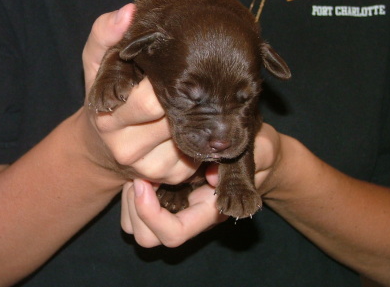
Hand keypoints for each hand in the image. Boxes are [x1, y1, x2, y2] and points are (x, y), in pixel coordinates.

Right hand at [81, 4, 198, 182]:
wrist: (102, 146)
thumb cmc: (104, 96)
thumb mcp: (95, 62)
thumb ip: (105, 34)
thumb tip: (129, 12)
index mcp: (109, 118)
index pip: (150, 100)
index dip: (167, 81)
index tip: (173, 67)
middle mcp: (128, 149)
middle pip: (175, 119)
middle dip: (185, 98)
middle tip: (189, 82)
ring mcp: (151, 168)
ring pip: (192, 137)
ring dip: (197, 116)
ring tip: (192, 100)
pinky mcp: (171, 177)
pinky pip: (199, 154)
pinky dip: (201, 135)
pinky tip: (193, 122)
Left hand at [121, 123, 282, 246]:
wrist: (254, 153)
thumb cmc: (259, 152)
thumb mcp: (261, 151)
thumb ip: (247, 164)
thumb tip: (212, 177)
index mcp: (209, 212)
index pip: (174, 232)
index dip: (152, 214)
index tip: (143, 181)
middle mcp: (188, 215)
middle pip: (147, 237)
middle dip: (135, 207)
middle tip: (139, 175)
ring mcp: (174, 207)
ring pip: (134, 225)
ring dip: (129, 199)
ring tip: (140, 171)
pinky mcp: (163, 195)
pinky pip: (131, 207)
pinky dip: (128, 191)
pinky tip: (141, 168)